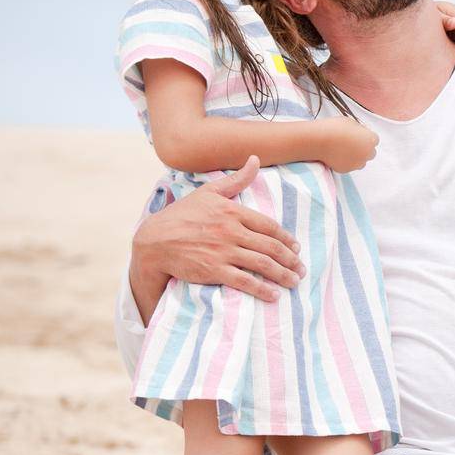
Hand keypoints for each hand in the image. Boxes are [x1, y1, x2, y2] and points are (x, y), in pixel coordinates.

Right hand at [132, 156, 302, 310]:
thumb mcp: (208, 192)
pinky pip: (244, 281)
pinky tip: (274, 295)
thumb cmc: (182, 215)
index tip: (296, 248)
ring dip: (283, 274)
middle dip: (290, 259)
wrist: (154, 241)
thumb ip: (236, 179)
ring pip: (262, 264)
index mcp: (233, 212)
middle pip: (270, 247)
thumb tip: (255, 159)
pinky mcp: (213, 270)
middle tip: (301, 269)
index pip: (269, 226)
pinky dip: (262, 289)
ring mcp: (223, 251)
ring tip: (294, 281)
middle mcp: (231, 231)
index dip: (286, 239)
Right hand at [315, 117, 378, 172]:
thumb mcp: (351, 122)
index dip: (365, 137)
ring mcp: (358, 163)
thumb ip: (360, 130)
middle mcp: (368, 153)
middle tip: (351, 144)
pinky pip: (350, 166)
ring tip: (343, 150)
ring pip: (361, 161)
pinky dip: (346, 162)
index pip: (374, 140)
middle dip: (363, 149)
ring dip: (356, 157)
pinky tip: (337, 155)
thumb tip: (361, 134)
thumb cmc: (334, 127)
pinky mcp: (347, 170)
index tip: (357, 136)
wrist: (319, 140)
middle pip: (370, 152)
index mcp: (371, 139)